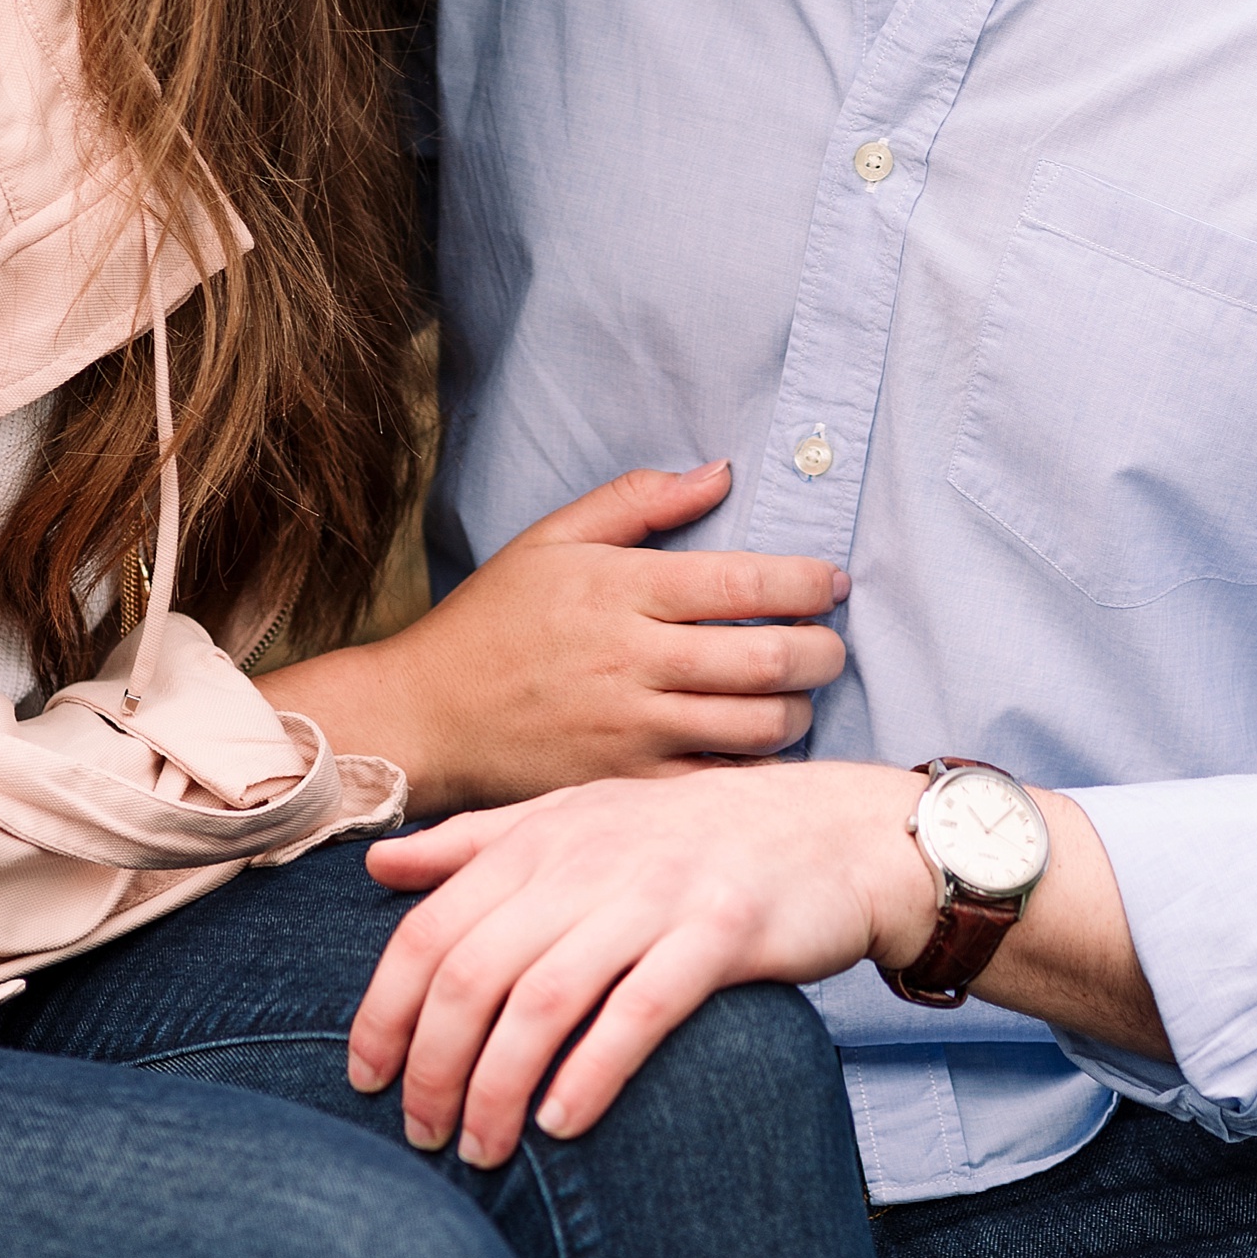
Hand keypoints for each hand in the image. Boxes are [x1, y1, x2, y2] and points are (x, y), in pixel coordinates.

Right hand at [258, 461, 848, 813]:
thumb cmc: (493, 620)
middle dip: (822, 652)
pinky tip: (755, 749)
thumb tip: (721, 472)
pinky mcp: (625, 786)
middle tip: (829, 646)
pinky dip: (753, 769)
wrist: (426, 715)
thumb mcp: (552, 538)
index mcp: (620, 590)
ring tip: (795, 697)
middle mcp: (633, 660)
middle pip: (767, 659)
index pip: (742, 581)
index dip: (806, 582)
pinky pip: (716, 782)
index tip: (830, 582)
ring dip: (798, 711)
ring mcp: (631, 730)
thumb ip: (639, 500)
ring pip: (756, 726)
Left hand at [347, 761, 932, 1164]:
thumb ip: (477, 845)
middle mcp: (588, 862)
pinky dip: (591, 1072)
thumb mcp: (579, 819)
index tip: (365, 1080)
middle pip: (473, 971)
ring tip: (482, 1148)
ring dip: (498, 1086)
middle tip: (422, 1136)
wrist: (832, 830)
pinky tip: (564, 1125)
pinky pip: (640, 1010)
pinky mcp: (722, 933)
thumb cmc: (691, 837)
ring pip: (544, 997)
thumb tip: (377, 870)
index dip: (385, 1011)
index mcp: (541, 839)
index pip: (430, 929)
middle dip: (433, 1065)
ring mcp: (656, 894)